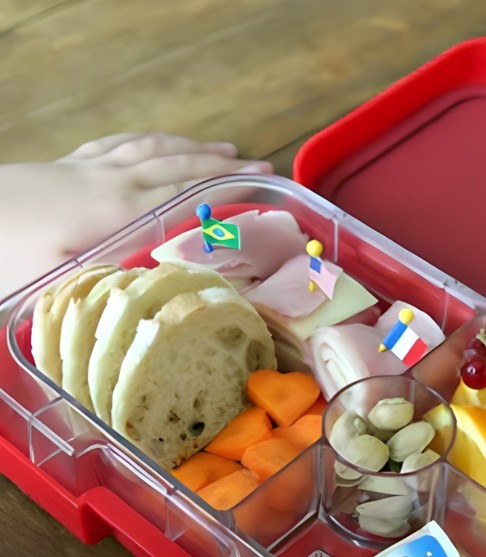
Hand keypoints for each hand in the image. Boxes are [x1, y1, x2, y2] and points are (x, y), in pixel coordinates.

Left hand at [2, 133, 273, 293]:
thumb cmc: (10, 248)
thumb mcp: (62, 278)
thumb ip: (114, 280)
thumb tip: (159, 289)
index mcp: (120, 209)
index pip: (185, 190)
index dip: (226, 184)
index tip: (262, 179)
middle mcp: (114, 180)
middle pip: (177, 163)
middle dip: (221, 163)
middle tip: (258, 164)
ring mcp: (92, 166)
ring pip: (153, 148)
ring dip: (191, 146)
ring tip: (222, 148)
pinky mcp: (72, 162)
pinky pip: (120, 143)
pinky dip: (148, 140)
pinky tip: (157, 141)